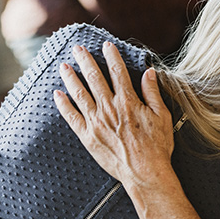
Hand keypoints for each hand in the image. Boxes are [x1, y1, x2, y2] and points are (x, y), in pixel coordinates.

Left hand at [54, 43, 174, 191]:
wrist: (145, 173)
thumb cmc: (157, 146)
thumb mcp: (162, 116)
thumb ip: (152, 92)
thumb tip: (149, 72)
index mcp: (128, 101)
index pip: (118, 72)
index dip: (111, 56)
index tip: (106, 45)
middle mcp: (109, 108)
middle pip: (94, 78)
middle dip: (85, 60)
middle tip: (77, 48)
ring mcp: (96, 122)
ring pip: (80, 94)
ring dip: (71, 78)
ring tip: (63, 65)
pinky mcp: (88, 137)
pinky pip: (72, 117)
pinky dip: (63, 104)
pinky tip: (57, 94)